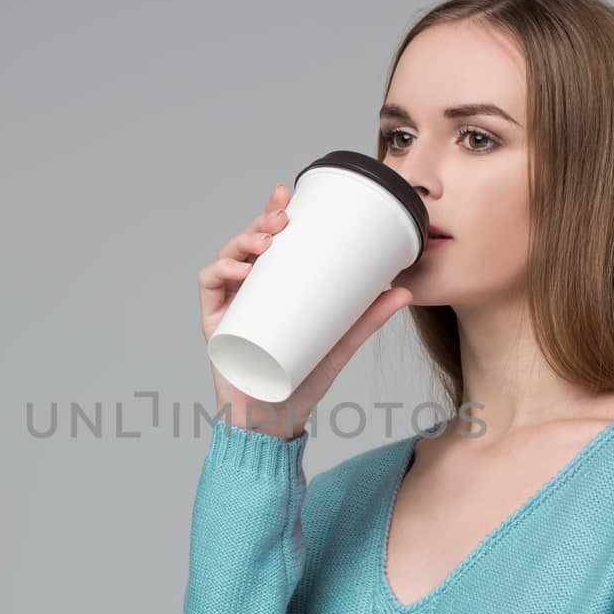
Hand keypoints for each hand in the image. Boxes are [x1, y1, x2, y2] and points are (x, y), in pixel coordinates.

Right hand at [199, 181, 413, 438]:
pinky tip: (239, 272)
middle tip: (282, 219)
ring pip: (227, 258)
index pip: (269, 241)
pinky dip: (219, 273)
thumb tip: (404, 290)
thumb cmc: (303, 380)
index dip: (273, 212)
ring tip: (265, 243)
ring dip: (242, 242)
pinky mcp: (215, 324)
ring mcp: (228, 305)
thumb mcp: (341, 343)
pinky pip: (209, 287)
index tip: (286, 193)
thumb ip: (368, 319)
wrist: (276, 420)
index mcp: (273, 286)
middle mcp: (247, 290)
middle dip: (261, 222)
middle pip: (247, 243)